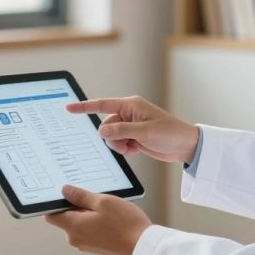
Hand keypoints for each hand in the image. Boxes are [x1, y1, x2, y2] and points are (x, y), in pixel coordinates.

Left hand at [45, 185, 151, 254]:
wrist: (143, 247)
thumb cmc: (125, 224)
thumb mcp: (103, 202)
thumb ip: (81, 196)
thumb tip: (65, 191)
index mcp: (73, 227)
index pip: (50, 215)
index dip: (54, 202)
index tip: (64, 192)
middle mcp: (75, 238)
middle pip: (65, 218)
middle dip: (75, 205)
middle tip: (91, 194)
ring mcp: (85, 244)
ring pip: (78, 223)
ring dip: (86, 212)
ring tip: (104, 205)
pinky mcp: (95, 247)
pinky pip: (88, 230)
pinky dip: (94, 221)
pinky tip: (109, 216)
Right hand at [67, 96, 199, 163]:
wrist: (185, 145)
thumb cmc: (170, 133)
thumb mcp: (145, 133)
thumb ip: (121, 131)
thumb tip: (101, 131)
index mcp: (131, 105)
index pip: (102, 105)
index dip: (84, 107)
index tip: (68, 108)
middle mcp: (129, 113)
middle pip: (106, 125)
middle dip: (113, 138)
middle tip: (128, 144)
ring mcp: (131, 125)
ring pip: (111, 136)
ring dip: (119, 145)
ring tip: (134, 148)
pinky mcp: (134, 136)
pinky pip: (119, 143)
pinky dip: (125, 149)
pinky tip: (137, 150)